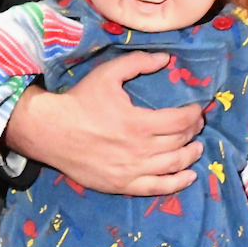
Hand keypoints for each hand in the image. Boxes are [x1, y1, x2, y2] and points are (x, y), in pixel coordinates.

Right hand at [1, 52, 203, 194]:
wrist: (50, 131)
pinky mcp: (121, 185)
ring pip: (172, 165)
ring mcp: (131, 170)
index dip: (193, 115)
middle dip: (193, 132)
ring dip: (190, 156)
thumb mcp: (107, 74)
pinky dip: (177, 183)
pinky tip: (188, 177)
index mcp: (138, 123)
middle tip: (197, 125)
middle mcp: (139, 149)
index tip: (196, 109)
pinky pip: (156, 188)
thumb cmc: (80, 101)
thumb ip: (138, 63)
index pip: (180, 121)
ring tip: (197, 148)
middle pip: (179, 142)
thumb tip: (165, 58)